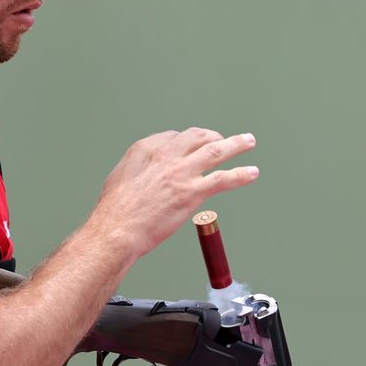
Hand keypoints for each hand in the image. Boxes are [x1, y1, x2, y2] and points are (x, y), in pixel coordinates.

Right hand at [91, 128, 258, 258]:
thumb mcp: (119, 176)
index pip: (174, 137)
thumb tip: (148, 172)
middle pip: (198, 136)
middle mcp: (165, 155)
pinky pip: (223, 179)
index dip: (187, 141)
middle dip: (214, 136)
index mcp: (146, 149)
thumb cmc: (114, 210)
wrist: (117, 229)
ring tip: (248, 142)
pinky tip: (251, 173)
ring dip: (236, 144)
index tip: (194, 146)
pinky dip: (240, 174)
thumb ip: (138, 168)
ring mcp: (181, 173)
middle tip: (224, 140)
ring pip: (216, 151)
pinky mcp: (192, 192)